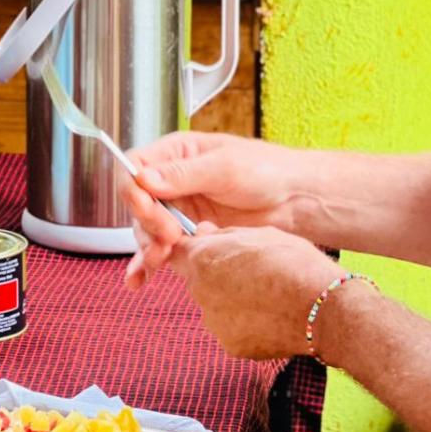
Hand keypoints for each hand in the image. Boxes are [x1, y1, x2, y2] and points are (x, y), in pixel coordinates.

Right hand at [121, 132, 304, 288]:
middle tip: (169, 237)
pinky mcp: (190, 234)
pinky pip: (162, 248)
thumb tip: (143, 178)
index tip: (151, 211)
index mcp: (177, 153)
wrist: (296, 200)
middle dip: (147, 223)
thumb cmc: (267, 170)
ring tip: (161, 259)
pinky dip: (149, 263)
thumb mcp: (225, 167)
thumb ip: (183, 174)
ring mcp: (180, 209)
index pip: (134, 167)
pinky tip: (139, 279)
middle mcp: (172, 180)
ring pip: (146, 229)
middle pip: (137, 203)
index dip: (135, 191)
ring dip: (148, 245)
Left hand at [166, 225, 342, 359]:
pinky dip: (245, 324)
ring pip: (214, 307)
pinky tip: (270, 316)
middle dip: (216, 275)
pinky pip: (231, 329)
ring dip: (231, 301)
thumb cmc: (296, 264)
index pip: (176, 252)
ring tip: (266, 296)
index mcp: (204, 259)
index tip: (211, 250)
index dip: (194, 250)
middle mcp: (200, 292)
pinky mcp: (230, 346)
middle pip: (197, 280)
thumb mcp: (261, 234)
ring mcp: (214, 322)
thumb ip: (224, 234)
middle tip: (251, 272)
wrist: (322, 309)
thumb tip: (202, 233)